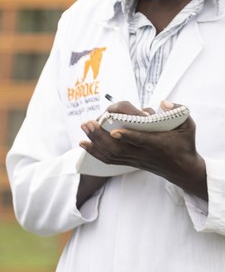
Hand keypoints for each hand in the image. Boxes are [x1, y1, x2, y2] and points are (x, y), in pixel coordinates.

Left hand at [80, 101, 206, 199]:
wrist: (181, 169)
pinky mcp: (129, 163)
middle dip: (101, 136)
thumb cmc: (184, 143)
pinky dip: (95, 152)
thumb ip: (178, 110)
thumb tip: (163, 103)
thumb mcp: (188, 125)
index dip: (128, 136)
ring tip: (85, 127)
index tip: (114, 130)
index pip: (141, 141)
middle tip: (88, 123)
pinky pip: (109, 159)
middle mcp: (143, 153)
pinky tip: (83, 143)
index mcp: (158, 144)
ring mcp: (135, 159)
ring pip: (111, 154)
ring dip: (95, 141)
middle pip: (119, 149)